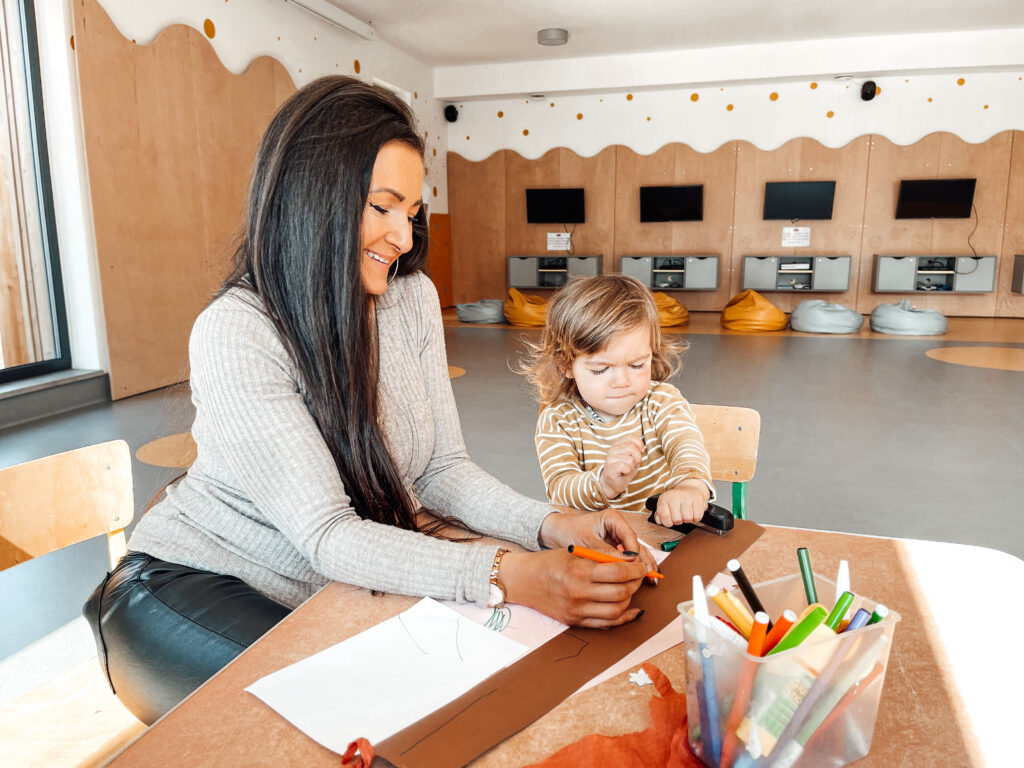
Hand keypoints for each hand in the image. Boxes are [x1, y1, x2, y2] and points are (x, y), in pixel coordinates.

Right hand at [500, 548, 646, 627]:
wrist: (524, 581)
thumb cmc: (550, 563)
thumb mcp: (575, 553)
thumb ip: (601, 557)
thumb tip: (630, 560)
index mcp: (580, 571)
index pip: (619, 572)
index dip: (636, 569)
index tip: (641, 565)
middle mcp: (579, 592)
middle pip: (621, 592)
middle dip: (636, 583)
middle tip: (639, 575)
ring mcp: (578, 610)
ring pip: (617, 610)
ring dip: (630, 599)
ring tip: (630, 588)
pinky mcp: (576, 621)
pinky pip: (606, 623)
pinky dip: (623, 617)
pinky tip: (631, 609)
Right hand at [599, 436, 642, 498]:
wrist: (612, 483)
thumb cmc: (623, 470)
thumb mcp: (631, 457)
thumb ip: (635, 450)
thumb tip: (641, 448)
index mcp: (618, 444)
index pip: (630, 437)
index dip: (639, 444)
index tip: (640, 451)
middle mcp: (613, 449)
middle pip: (632, 448)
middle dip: (638, 457)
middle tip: (634, 464)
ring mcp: (610, 458)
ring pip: (630, 459)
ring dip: (632, 466)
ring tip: (627, 469)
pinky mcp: (610, 467)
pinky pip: (625, 467)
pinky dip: (628, 471)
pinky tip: (624, 473)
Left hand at [654, 480, 709, 526]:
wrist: (690, 489)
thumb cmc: (676, 500)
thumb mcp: (665, 505)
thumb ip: (660, 514)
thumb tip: (659, 521)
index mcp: (664, 498)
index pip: (664, 517)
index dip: (668, 523)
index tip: (670, 520)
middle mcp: (675, 496)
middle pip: (677, 520)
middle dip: (679, 521)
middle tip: (680, 514)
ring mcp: (687, 497)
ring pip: (687, 519)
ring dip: (688, 519)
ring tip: (686, 512)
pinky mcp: (698, 499)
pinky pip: (697, 517)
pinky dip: (696, 517)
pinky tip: (693, 511)